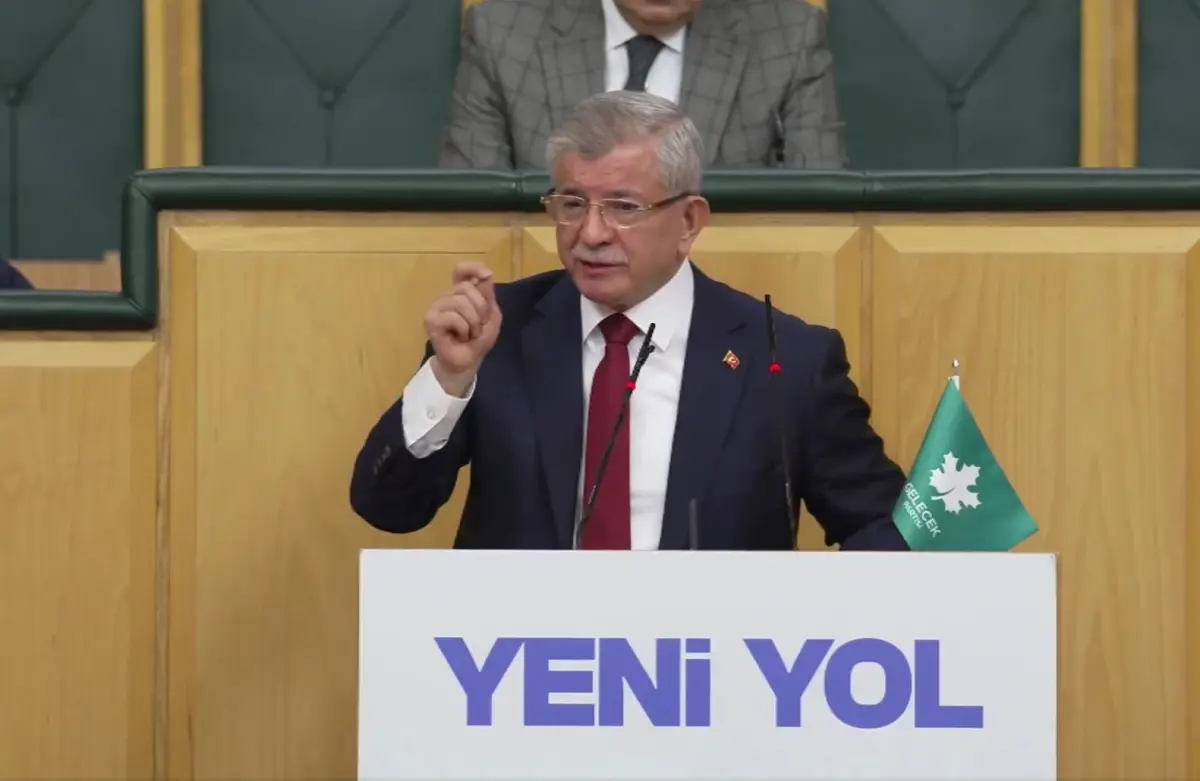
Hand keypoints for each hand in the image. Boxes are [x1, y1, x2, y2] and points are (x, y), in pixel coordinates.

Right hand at [424, 262, 501, 395]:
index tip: (486, 275)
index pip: (461, 271)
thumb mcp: (491, 316)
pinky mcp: (430, 320)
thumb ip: (488, 295)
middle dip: (480, 309)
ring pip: (460, 302)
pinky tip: (460, 337)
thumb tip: (487, 273)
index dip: (472, 268)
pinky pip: (452, 316)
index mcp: (461, 293)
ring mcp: (437, 307)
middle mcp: (447, 296)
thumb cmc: (478, 340)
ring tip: (470, 334)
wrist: (467, 362)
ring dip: (473, 322)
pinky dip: (463, 329)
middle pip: (466, 287)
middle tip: (478, 326)